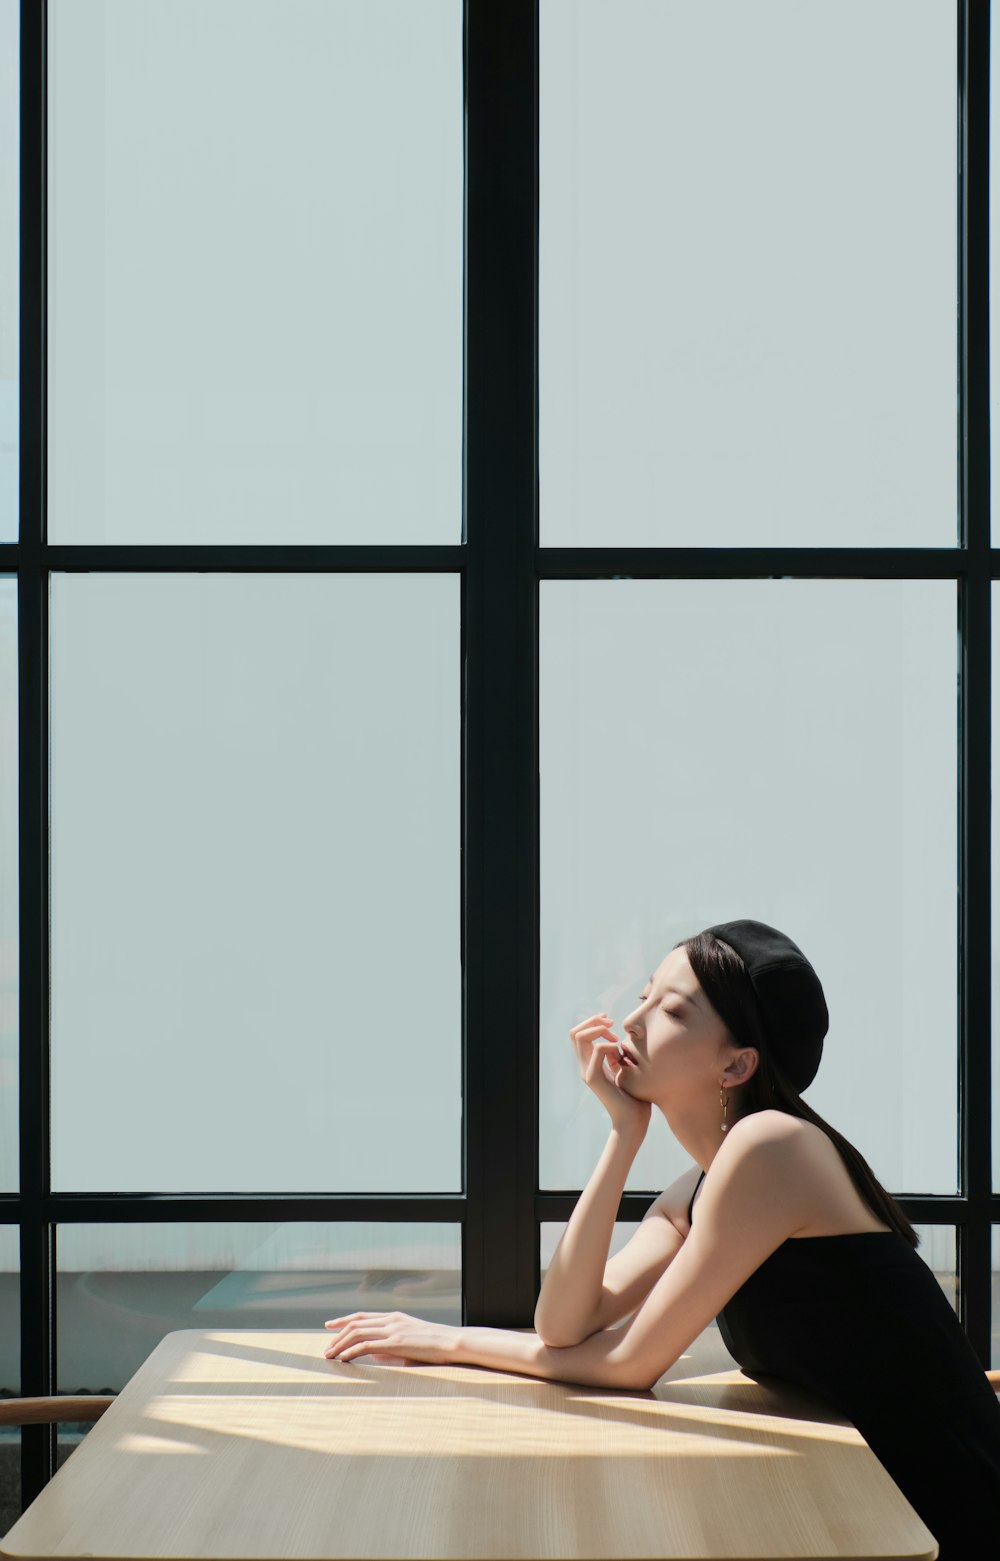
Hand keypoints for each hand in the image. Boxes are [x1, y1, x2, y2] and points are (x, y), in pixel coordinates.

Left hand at [323, 1310, 457, 1365]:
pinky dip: (351, 1351)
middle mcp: (391, 1319)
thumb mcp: (410, 1340)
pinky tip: (343, 1359)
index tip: (329, 1326)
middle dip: (337, 1335)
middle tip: (326, 1348)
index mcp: (394, 1317)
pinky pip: (366, 1345)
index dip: (343, 1320)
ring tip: (330, 1355)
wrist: (452, 1342)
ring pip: (357, 1333)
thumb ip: (390, 1344)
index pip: (362, 1316)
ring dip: (340, 1344)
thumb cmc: (434, 1346)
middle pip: (355, 1324)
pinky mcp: (395, 1342)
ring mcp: (393, 1329)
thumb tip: (372, 1354)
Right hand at [569, 1011, 651, 1139]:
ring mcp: (587, 1071)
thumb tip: (616, 1042)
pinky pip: (598, 1050)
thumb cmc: (633, 1097)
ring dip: (599, 1030)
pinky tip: (621, 1054)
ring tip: (615, 1039)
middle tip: (611, 1023)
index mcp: (590, 1063)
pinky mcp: (594, 1078)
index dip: (592, 1022)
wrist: (632, 1121)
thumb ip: (616, 1057)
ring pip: (580, 1036)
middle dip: (594, 1021)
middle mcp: (584, 1066)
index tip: (610, 1022)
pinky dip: (610, 1045)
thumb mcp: (623, 1071)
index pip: (579, 1034)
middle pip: (575, 1032)